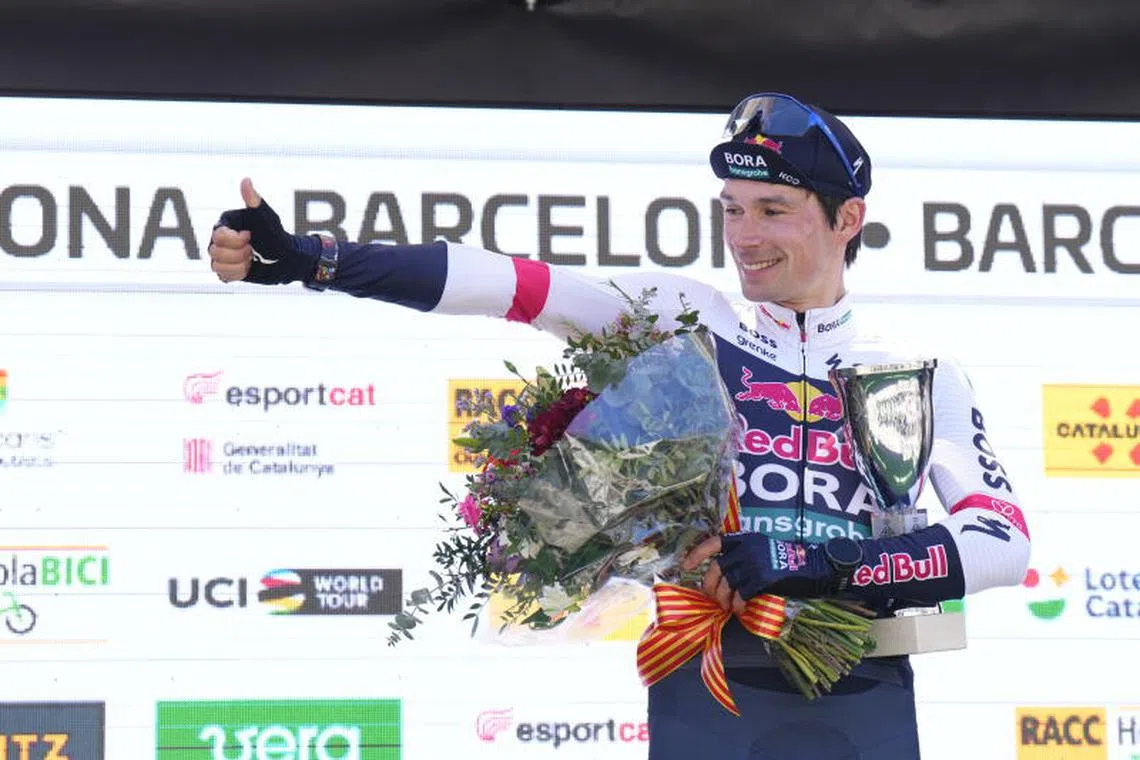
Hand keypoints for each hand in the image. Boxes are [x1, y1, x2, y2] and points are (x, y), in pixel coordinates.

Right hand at [208, 178, 318, 284]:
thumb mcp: (266, 217)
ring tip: (252, 260)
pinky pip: (222, 276)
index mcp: (227, 223)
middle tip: (253, 250)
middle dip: (238, 254)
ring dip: (239, 265)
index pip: (218, 235)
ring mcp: (223, 254)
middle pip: (215, 251)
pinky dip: (238, 274)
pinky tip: (249, 268)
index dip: (235, 240)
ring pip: (217, 266)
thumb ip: (254, 201)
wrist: (287, 259)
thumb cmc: (277, 235)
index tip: (251, 236)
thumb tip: (246, 180)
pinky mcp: (228, 269)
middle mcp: (220, 238)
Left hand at [683, 533, 840, 608]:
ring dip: (723, 599)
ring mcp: (753, 564)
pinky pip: (740, 596)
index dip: (697, 554)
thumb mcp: (762, 550)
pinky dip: (737, 605)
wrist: (813, 567)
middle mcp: (746, 549)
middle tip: (711, 597)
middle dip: (709, 585)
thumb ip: (742, 557)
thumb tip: (722, 576)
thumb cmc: (787, 561)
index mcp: (745, 538)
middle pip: (716, 568)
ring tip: (727, 606)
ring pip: (727, 585)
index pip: (714, 542)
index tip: (686, 566)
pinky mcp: (761, 580)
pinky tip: (740, 610)